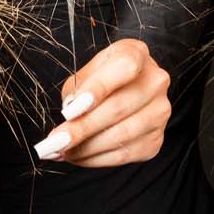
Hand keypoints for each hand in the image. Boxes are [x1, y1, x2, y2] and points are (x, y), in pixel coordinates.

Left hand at [33, 37, 169, 167]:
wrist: (130, 88)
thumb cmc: (104, 77)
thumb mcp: (88, 71)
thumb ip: (77, 89)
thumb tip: (69, 118)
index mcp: (136, 54)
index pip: (124, 68)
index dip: (96, 89)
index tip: (69, 112)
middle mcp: (155, 82)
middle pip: (118, 108)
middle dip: (81, 129)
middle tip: (54, 142)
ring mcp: (160, 112)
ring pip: (121, 136)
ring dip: (85, 149)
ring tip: (60, 151)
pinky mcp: (156, 139)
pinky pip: (124, 155)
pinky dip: (96, 159)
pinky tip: (77, 157)